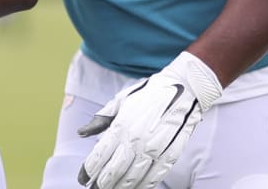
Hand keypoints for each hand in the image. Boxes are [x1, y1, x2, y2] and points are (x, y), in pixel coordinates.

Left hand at [77, 51, 223, 188]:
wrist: (185, 88)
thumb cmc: (149, 93)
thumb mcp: (121, 100)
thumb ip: (101, 119)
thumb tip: (81, 133)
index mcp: (121, 125)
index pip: (99, 156)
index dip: (88, 171)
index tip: (83, 179)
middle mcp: (136, 140)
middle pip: (113, 171)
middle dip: (101, 184)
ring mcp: (154, 150)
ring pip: (132, 179)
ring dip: (119, 188)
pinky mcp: (170, 155)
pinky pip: (153, 178)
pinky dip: (141, 186)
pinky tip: (134, 188)